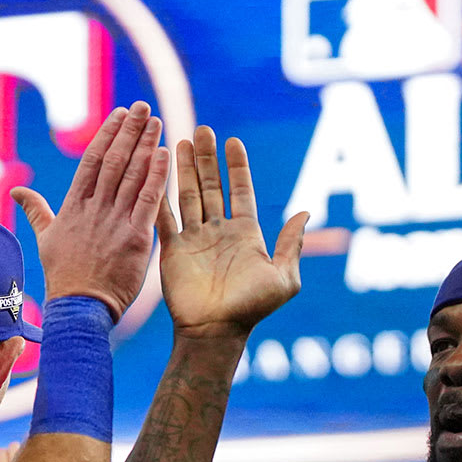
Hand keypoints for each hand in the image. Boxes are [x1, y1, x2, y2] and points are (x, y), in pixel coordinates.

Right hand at [13, 103, 169, 320]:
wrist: (79, 308)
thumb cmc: (64, 277)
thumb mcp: (45, 239)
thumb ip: (36, 211)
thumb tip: (16, 191)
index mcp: (73, 206)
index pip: (91, 161)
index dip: (107, 134)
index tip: (120, 114)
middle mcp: (94, 208)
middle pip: (113, 160)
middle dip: (129, 131)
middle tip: (142, 107)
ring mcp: (114, 222)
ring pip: (131, 175)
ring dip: (145, 145)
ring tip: (155, 121)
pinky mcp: (135, 238)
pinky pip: (147, 200)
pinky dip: (156, 176)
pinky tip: (164, 154)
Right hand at [155, 125, 306, 338]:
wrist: (215, 331)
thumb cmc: (252, 308)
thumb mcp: (283, 278)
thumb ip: (291, 244)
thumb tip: (305, 212)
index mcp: (245, 233)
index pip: (241, 190)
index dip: (237, 166)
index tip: (233, 141)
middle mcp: (219, 231)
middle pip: (212, 186)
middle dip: (207, 158)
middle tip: (202, 130)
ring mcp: (194, 238)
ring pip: (188, 195)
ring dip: (183, 169)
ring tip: (179, 141)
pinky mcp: (172, 249)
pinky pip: (165, 217)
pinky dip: (160, 195)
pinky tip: (156, 173)